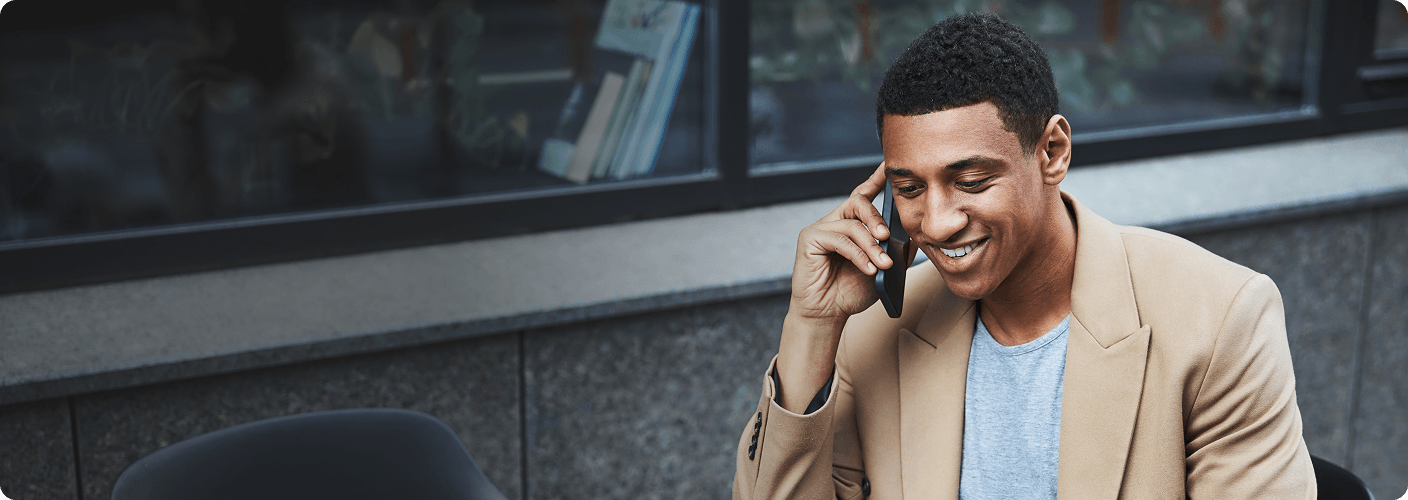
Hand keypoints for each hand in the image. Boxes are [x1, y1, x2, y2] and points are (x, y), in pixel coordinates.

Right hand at [774, 163, 892, 412]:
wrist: (827, 314)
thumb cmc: (851, 291)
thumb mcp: (883, 269)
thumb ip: (897, 250)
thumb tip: (915, 234)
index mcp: (851, 224)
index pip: (864, 195)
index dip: (877, 179)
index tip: (890, 164)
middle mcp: (835, 221)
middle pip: (858, 202)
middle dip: (877, 216)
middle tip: (889, 235)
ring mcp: (820, 228)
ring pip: (852, 225)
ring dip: (872, 246)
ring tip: (883, 265)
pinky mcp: (809, 239)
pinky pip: (839, 240)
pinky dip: (858, 255)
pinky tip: (868, 269)